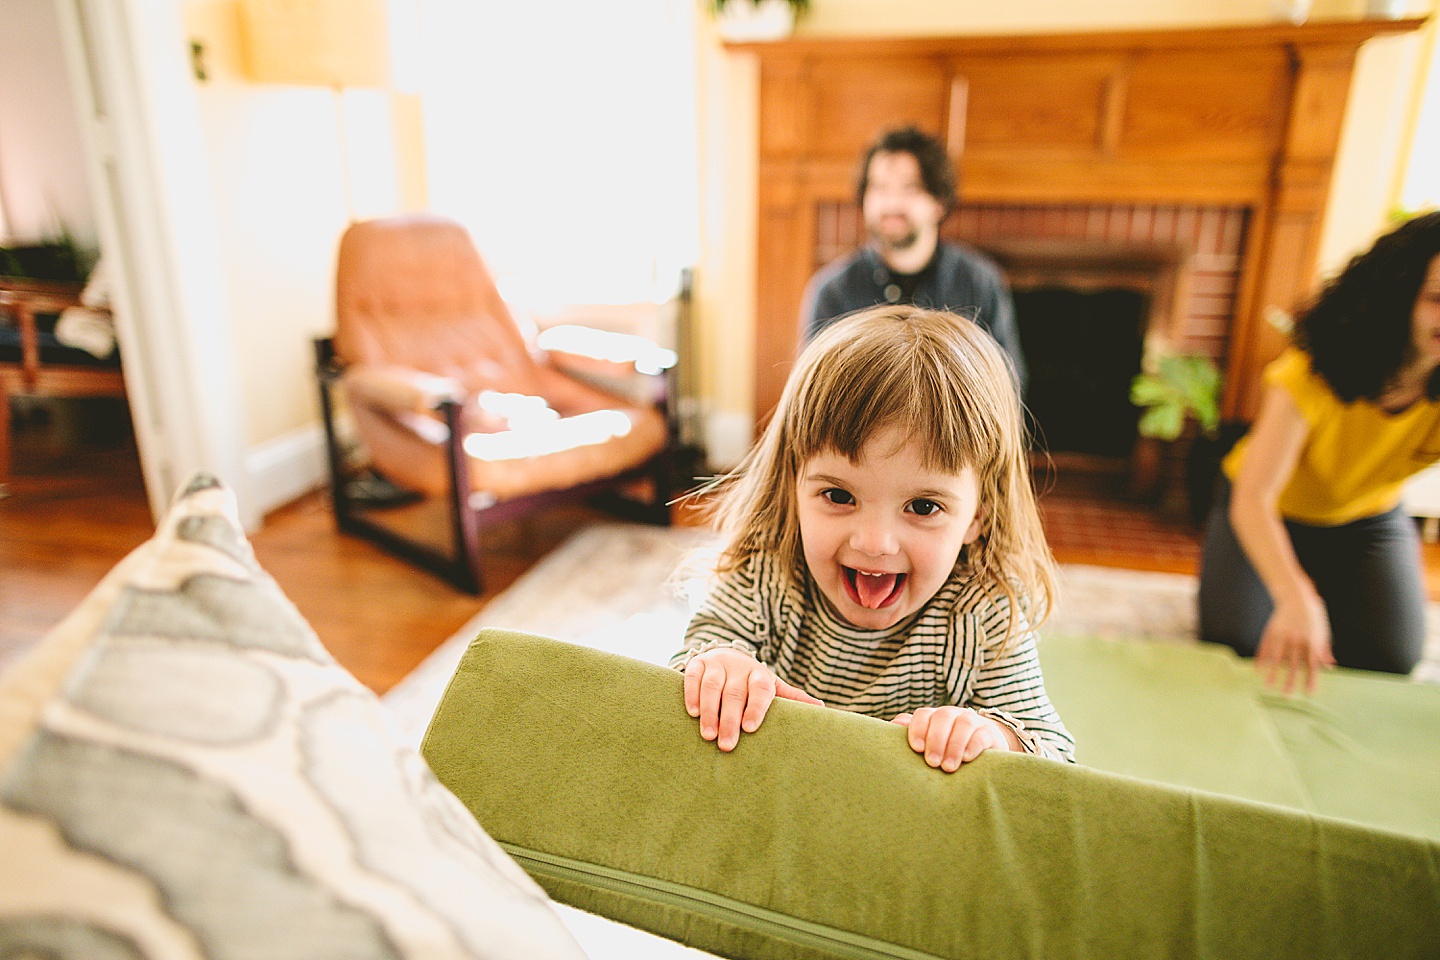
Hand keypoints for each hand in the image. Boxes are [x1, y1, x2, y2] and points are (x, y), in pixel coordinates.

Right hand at [683, 649, 822, 750]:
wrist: (727, 655)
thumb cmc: (752, 681)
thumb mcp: (772, 687)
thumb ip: (792, 698)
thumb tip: (821, 709)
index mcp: (760, 675)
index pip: (761, 690)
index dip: (756, 708)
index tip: (750, 728)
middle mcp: (739, 667)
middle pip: (734, 693)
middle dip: (729, 720)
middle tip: (726, 745)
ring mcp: (718, 664)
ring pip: (712, 686)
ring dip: (709, 711)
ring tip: (707, 735)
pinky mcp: (698, 663)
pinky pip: (693, 677)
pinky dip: (692, 694)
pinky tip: (692, 713)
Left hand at [892, 706, 1019, 771]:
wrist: (984, 745)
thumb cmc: (946, 747)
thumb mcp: (928, 742)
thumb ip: (911, 733)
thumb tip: (891, 727)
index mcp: (934, 716)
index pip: (923, 715)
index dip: (918, 729)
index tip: (916, 749)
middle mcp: (952, 715)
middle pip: (942, 717)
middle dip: (935, 740)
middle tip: (932, 762)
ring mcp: (972, 721)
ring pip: (963, 724)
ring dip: (954, 745)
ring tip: (948, 767)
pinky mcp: (989, 733)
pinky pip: (981, 734)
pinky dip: (973, 745)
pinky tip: (967, 758)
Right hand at [1255, 594, 1334, 694]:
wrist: (1297, 596)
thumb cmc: (1313, 616)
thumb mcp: (1323, 632)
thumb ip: (1325, 650)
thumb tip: (1330, 667)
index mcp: (1312, 641)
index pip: (1312, 664)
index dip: (1311, 679)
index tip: (1308, 692)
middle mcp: (1297, 640)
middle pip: (1293, 664)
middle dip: (1289, 680)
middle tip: (1286, 695)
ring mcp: (1283, 635)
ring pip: (1277, 657)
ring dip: (1272, 672)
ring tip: (1267, 685)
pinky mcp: (1272, 631)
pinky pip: (1265, 647)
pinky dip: (1261, 658)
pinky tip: (1258, 669)